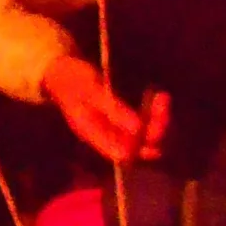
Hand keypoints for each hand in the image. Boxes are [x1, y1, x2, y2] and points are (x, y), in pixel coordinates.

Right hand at [41, 53, 168, 166]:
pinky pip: (146, 127)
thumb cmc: (73, 79)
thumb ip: (113, 109)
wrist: (62, 71)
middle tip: (162, 100)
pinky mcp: (124, 122)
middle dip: (156, 129)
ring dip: (159, 121)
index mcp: (94, 136)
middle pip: (139, 148)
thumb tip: (138, 128)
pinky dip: (155, 115)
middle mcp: (108, 138)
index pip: (122, 153)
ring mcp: (116, 131)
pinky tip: (159, 96)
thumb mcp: (91, 90)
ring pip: (146, 138)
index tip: (151, 122)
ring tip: (162, 96)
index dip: (141, 143)